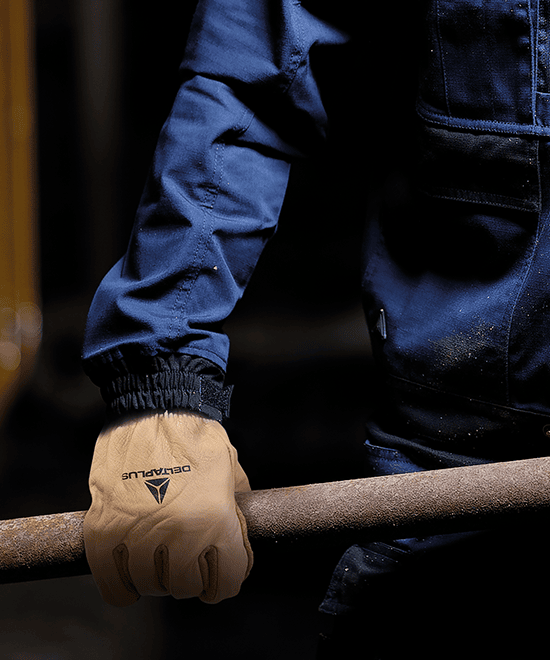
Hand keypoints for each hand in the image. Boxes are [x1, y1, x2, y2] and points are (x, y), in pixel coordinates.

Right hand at [84, 410, 252, 605]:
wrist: (156, 406)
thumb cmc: (197, 437)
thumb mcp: (231, 473)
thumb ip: (235, 515)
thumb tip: (237, 547)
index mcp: (215, 520)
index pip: (225, 583)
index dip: (225, 581)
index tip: (218, 576)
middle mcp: (177, 533)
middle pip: (184, 587)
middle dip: (189, 577)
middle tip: (186, 562)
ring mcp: (137, 532)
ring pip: (149, 585)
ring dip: (156, 578)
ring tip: (158, 559)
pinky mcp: (104, 527)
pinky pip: (111, 581)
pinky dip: (122, 587)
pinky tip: (131, 577)